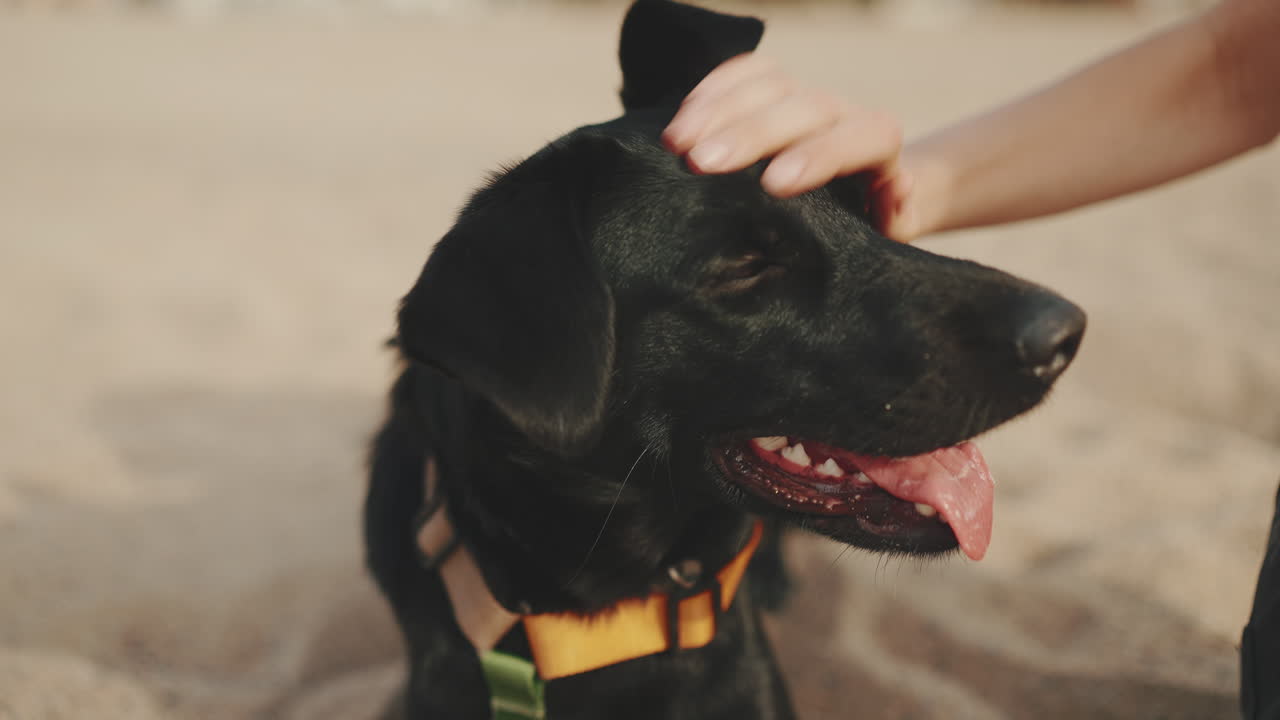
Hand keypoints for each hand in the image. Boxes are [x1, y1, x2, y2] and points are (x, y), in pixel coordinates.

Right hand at [662, 54, 919, 240]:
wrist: (865, 188)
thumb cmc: (869, 221)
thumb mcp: (889, 233)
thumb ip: (897, 216)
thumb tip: (896, 188)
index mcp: (878, 146)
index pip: (861, 135)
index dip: (818, 154)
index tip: (772, 185)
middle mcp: (842, 111)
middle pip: (802, 106)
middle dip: (750, 133)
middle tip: (701, 163)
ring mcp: (804, 95)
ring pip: (767, 84)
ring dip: (716, 110)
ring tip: (676, 145)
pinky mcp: (772, 87)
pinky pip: (743, 72)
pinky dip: (709, 91)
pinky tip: (680, 122)